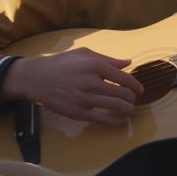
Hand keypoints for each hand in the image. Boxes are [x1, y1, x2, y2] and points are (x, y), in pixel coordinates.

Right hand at [4, 48, 143, 125]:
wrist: (37, 78)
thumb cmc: (62, 63)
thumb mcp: (84, 54)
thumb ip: (108, 59)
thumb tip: (128, 62)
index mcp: (94, 65)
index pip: (123, 77)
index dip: (135, 85)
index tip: (139, 90)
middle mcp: (91, 82)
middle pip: (122, 94)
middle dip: (132, 99)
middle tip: (133, 100)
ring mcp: (84, 98)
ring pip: (115, 107)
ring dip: (128, 110)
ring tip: (130, 110)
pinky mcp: (78, 112)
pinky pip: (102, 120)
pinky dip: (115, 121)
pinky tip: (121, 120)